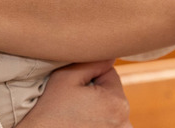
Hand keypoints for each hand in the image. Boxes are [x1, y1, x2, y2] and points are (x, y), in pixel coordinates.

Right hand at [18, 61, 132, 127]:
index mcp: (117, 102)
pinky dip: (95, 123)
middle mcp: (124, 122)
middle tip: (73, 101)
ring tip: (75, 115)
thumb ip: (93, 61)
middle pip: (111, 94)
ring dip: (97, 110)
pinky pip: (106, 124)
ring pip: (109, 111)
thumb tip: (109, 53)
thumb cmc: (49, 110)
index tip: (74, 87)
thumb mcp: (67, 76)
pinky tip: (80, 124)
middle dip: (95, 93)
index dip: (90, 76)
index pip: (110, 75)